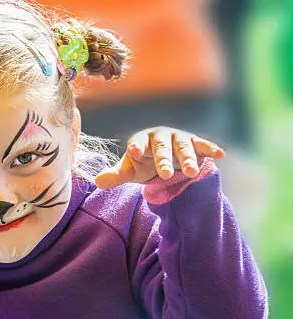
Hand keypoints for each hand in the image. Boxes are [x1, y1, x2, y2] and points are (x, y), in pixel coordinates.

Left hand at [95, 127, 225, 188]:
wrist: (162, 161)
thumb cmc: (143, 164)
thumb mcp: (129, 171)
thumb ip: (116, 175)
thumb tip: (98, 181)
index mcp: (141, 140)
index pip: (138, 143)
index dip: (136, 147)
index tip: (135, 153)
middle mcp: (161, 136)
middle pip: (162, 147)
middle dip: (163, 159)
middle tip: (164, 175)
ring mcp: (179, 138)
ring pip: (183, 147)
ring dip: (187, 158)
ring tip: (191, 172)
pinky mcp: (195, 144)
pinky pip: (203, 145)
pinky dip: (211, 148)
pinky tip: (220, 154)